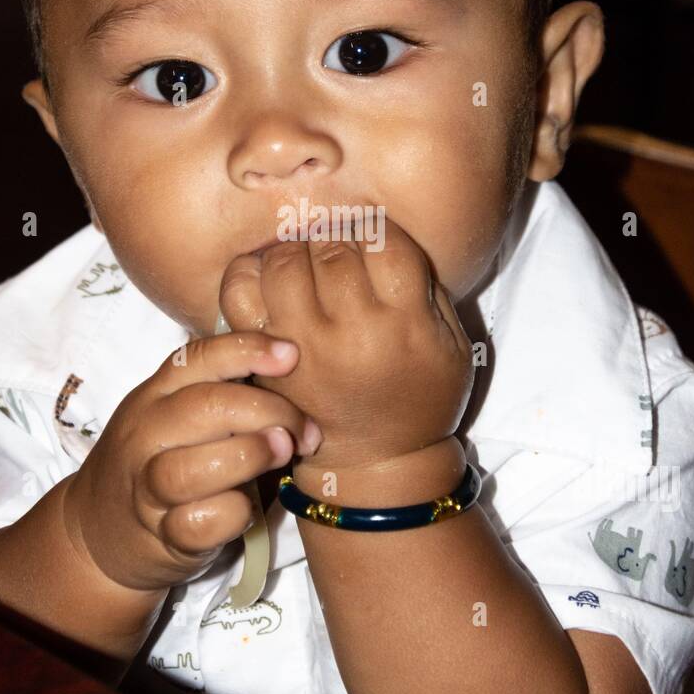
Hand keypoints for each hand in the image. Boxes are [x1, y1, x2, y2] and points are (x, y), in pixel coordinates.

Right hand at [61, 331, 320, 590]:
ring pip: (189, 469)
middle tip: (303, 430)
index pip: (197, 357)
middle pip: (203, 408)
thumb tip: (295, 373)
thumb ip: (225, 393)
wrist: (102, 531)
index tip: (291, 355)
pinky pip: (197, 523)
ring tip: (283, 456)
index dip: (247, 349)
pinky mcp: (161, 537)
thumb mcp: (182, 417)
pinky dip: (232, 513)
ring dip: (248, 457)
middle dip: (267, 411)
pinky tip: (249, 507)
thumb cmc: (167, 462)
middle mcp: (145, 434)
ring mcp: (147, 488)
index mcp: (156, 395)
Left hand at [218, 219, 474, 473]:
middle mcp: (352, 332)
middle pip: (332, 248)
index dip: (376, 232)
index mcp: (405, 323)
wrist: (378, 461)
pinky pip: (240, 295)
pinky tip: (270, 277)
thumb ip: (426, 287)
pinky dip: (248, 273)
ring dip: (296, 251)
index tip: (374, 243)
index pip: (383, 242)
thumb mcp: (453, 343)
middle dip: (337, 239)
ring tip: (308, 263)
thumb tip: (382, 238)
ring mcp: (304, 346)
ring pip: (285, 262)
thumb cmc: (422, 397)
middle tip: (341, 253)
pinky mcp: (267, 359)